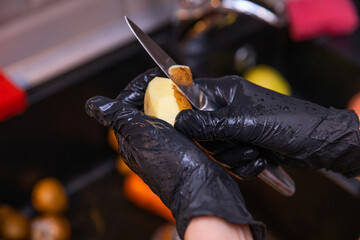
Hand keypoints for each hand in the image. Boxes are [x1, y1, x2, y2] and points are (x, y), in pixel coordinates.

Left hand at [85, 69, 264, 238]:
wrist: (201, 188)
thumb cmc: (170, 164)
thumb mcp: (140, 134)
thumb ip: (117, 116)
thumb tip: (91, 104)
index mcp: (129, 139)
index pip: (126, 104)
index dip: (138, 86)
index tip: (154, 74)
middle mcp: (143, 143)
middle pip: (144, 109)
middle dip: (156, 92)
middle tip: (171, 82)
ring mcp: (163, 147)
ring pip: (162, 117)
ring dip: (171, 102)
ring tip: (183, 93)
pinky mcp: (180, 150)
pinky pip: (178, 127)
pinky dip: (184, 115)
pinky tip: (192, 112)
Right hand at [175, 75, 359, 176]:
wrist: (319, 144)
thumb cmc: (288, 123)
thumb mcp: (243, 122)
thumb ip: (208, 124)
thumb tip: (179, 123)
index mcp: (226, 92)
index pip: (191, 95)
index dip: (185, 112)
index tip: (189, 130)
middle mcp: (228, 109)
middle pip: (201, 130)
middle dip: (220, 144)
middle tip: (237, 140)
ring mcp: (236, 129)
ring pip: (216, 150)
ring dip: (236, 156)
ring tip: (256, 150)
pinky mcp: (245, 146)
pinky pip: (230, 161)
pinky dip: (245, 165)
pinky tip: (262, 159)